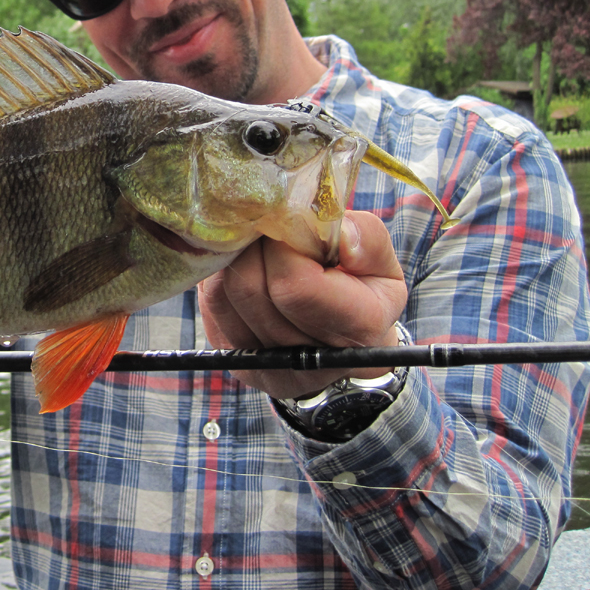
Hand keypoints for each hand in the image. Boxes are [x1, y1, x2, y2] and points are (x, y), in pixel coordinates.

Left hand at [198, 211, 406, 400]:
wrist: (343, 341)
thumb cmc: (363, 289)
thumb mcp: (380, 262)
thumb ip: (366, 240)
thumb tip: (339, 235)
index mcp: (358, 331)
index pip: (296, 285)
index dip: (284, 245)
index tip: (289, 223)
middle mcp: (307, 362)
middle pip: (251, 289)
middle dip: (254, 246)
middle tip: (266, 224)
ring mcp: (264, 366)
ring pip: (223, 296)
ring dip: (232, 257)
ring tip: (253, 240)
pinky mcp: (233, 357)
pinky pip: (210, 305)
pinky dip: (219, 273)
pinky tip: (239, 260)